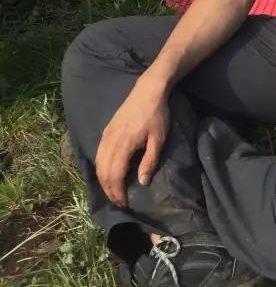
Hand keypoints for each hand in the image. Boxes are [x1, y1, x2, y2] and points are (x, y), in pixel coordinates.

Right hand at [95, 77, 169, 207]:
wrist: (148, 90)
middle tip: (118, 202)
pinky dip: (100, 168)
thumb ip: (150, 161)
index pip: (115, 175)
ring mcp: (106, 135)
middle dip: (109, 190)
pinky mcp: (106, 131)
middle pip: (103, 172)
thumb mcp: (159, 138)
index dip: (118, 192)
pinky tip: (108, 174)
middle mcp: (110, 141)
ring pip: (98, 164)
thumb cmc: (157, 114)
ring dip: (103, 181)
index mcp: (123, 144)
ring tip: (113, 192)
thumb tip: (142, 183)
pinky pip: (98, 154)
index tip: (124, 203)